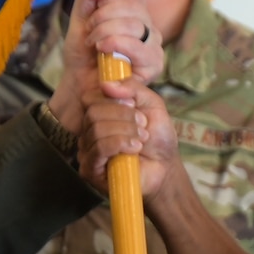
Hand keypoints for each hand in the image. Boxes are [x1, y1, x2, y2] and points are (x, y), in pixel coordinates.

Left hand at [48, 0, 162, 130]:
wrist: (78, 82)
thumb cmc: (83, 53)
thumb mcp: (79, 17)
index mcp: (135, 12)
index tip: (94, 11)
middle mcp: (148, 27)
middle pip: (133, 8)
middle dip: (104, 18)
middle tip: (90, 33)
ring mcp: (153, 46)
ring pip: (136, 26)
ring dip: (107, 33)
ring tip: (95, 45)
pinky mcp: (154, 65)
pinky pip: (140, 48)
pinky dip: (117, 46)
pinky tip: (104, 53)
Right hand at [78, 76, 177, 196]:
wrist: (165, 167)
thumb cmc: (158, 137)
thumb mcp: (151, 103)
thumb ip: (132, 88)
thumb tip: (106, 84)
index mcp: (99, 114)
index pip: (90, 98)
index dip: (114, 99)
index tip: (134, 106)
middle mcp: (89, 131)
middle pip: (93, 113)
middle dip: (124, 117)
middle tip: (142, 126)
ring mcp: (87, 151)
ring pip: (97, 130)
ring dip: (126, 132)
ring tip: (141, 140)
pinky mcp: (90, 170)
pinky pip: (99, 148)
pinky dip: (120, 144)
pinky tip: (134, 150)